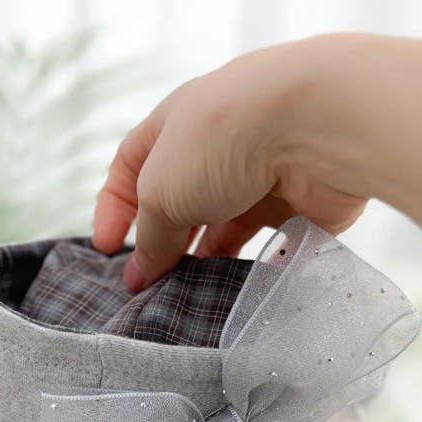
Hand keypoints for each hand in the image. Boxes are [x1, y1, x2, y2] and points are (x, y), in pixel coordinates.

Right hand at [92, 38, 366, 291]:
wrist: (316, 127)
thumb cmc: (224, 139)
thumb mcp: (163, 192)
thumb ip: (150, 237)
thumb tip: (140, 273)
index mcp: (177, 125)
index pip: (131, 166)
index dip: (113, 208)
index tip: (106, 250)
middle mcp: (217, 145)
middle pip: (178, 202)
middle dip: (161, 244)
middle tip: (147, 287)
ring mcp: (259, 173)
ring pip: (221, 226)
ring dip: (202, 261)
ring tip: (187, 295)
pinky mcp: (297, 202)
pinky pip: (264, 242)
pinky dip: (245, 266)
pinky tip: (231, 289)